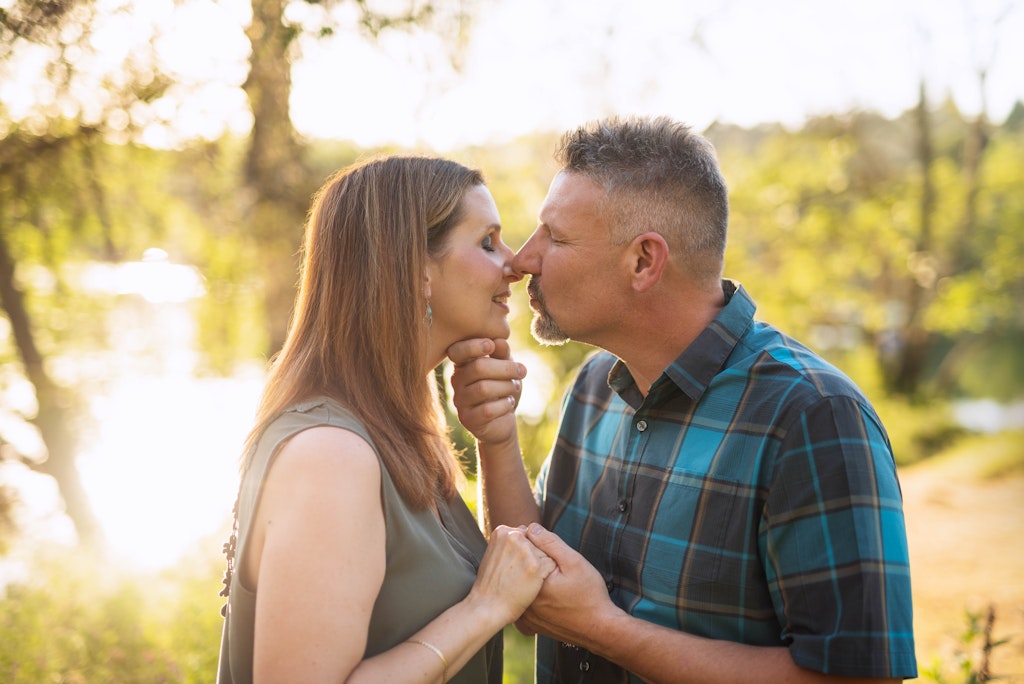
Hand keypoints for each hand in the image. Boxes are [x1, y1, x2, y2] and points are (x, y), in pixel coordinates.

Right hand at [448, 338, 525, 445]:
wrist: (504, 420)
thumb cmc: (503, 388)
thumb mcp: (506, 367)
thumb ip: (502, 354)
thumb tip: (499, 341)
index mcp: (463, 365)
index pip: (456, 351)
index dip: (473, 346)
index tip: (491, 345)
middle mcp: (456, 382)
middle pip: (478, 368)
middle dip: (505, 368)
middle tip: (522, 371)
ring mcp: (459, 401)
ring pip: (483, 389)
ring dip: (507, 386)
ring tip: (515, 387)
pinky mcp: (467, 420)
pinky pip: (487, 410)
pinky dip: (504, 405)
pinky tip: (508, 404)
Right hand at [469, 525, 555, 625]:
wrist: (487, 607)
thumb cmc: (490, 584)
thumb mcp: (493, 554)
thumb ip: (508, 542)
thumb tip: (523, 532)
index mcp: (502, 531)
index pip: (526, 535)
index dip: (524, 552)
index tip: (516, 565)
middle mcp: (514, 536)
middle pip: (537, 543)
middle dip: (533, 558)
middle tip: (519, 574)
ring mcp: (526, 550)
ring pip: (545, 553)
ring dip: (540, 567)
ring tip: (524, 580)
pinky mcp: (536, 565)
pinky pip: (551, 565)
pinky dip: (546, 575)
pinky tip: (533, 584)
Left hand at [515, 524, 622, 645]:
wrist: (599, 629)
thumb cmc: (589, 595)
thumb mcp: (574, 562)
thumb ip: (551, 543)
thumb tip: (530, 528)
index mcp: (531, 583)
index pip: (521, 553)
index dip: (534, 544)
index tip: (550, 550)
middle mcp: (523, 601)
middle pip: (518, 570)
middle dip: (531, 562)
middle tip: (554, 567)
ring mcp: (525, 615)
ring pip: (520, 587)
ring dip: (530, 579)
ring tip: (553, 581)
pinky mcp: (530, 624)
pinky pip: (523, 602)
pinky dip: (530, 595)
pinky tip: (547, 595)